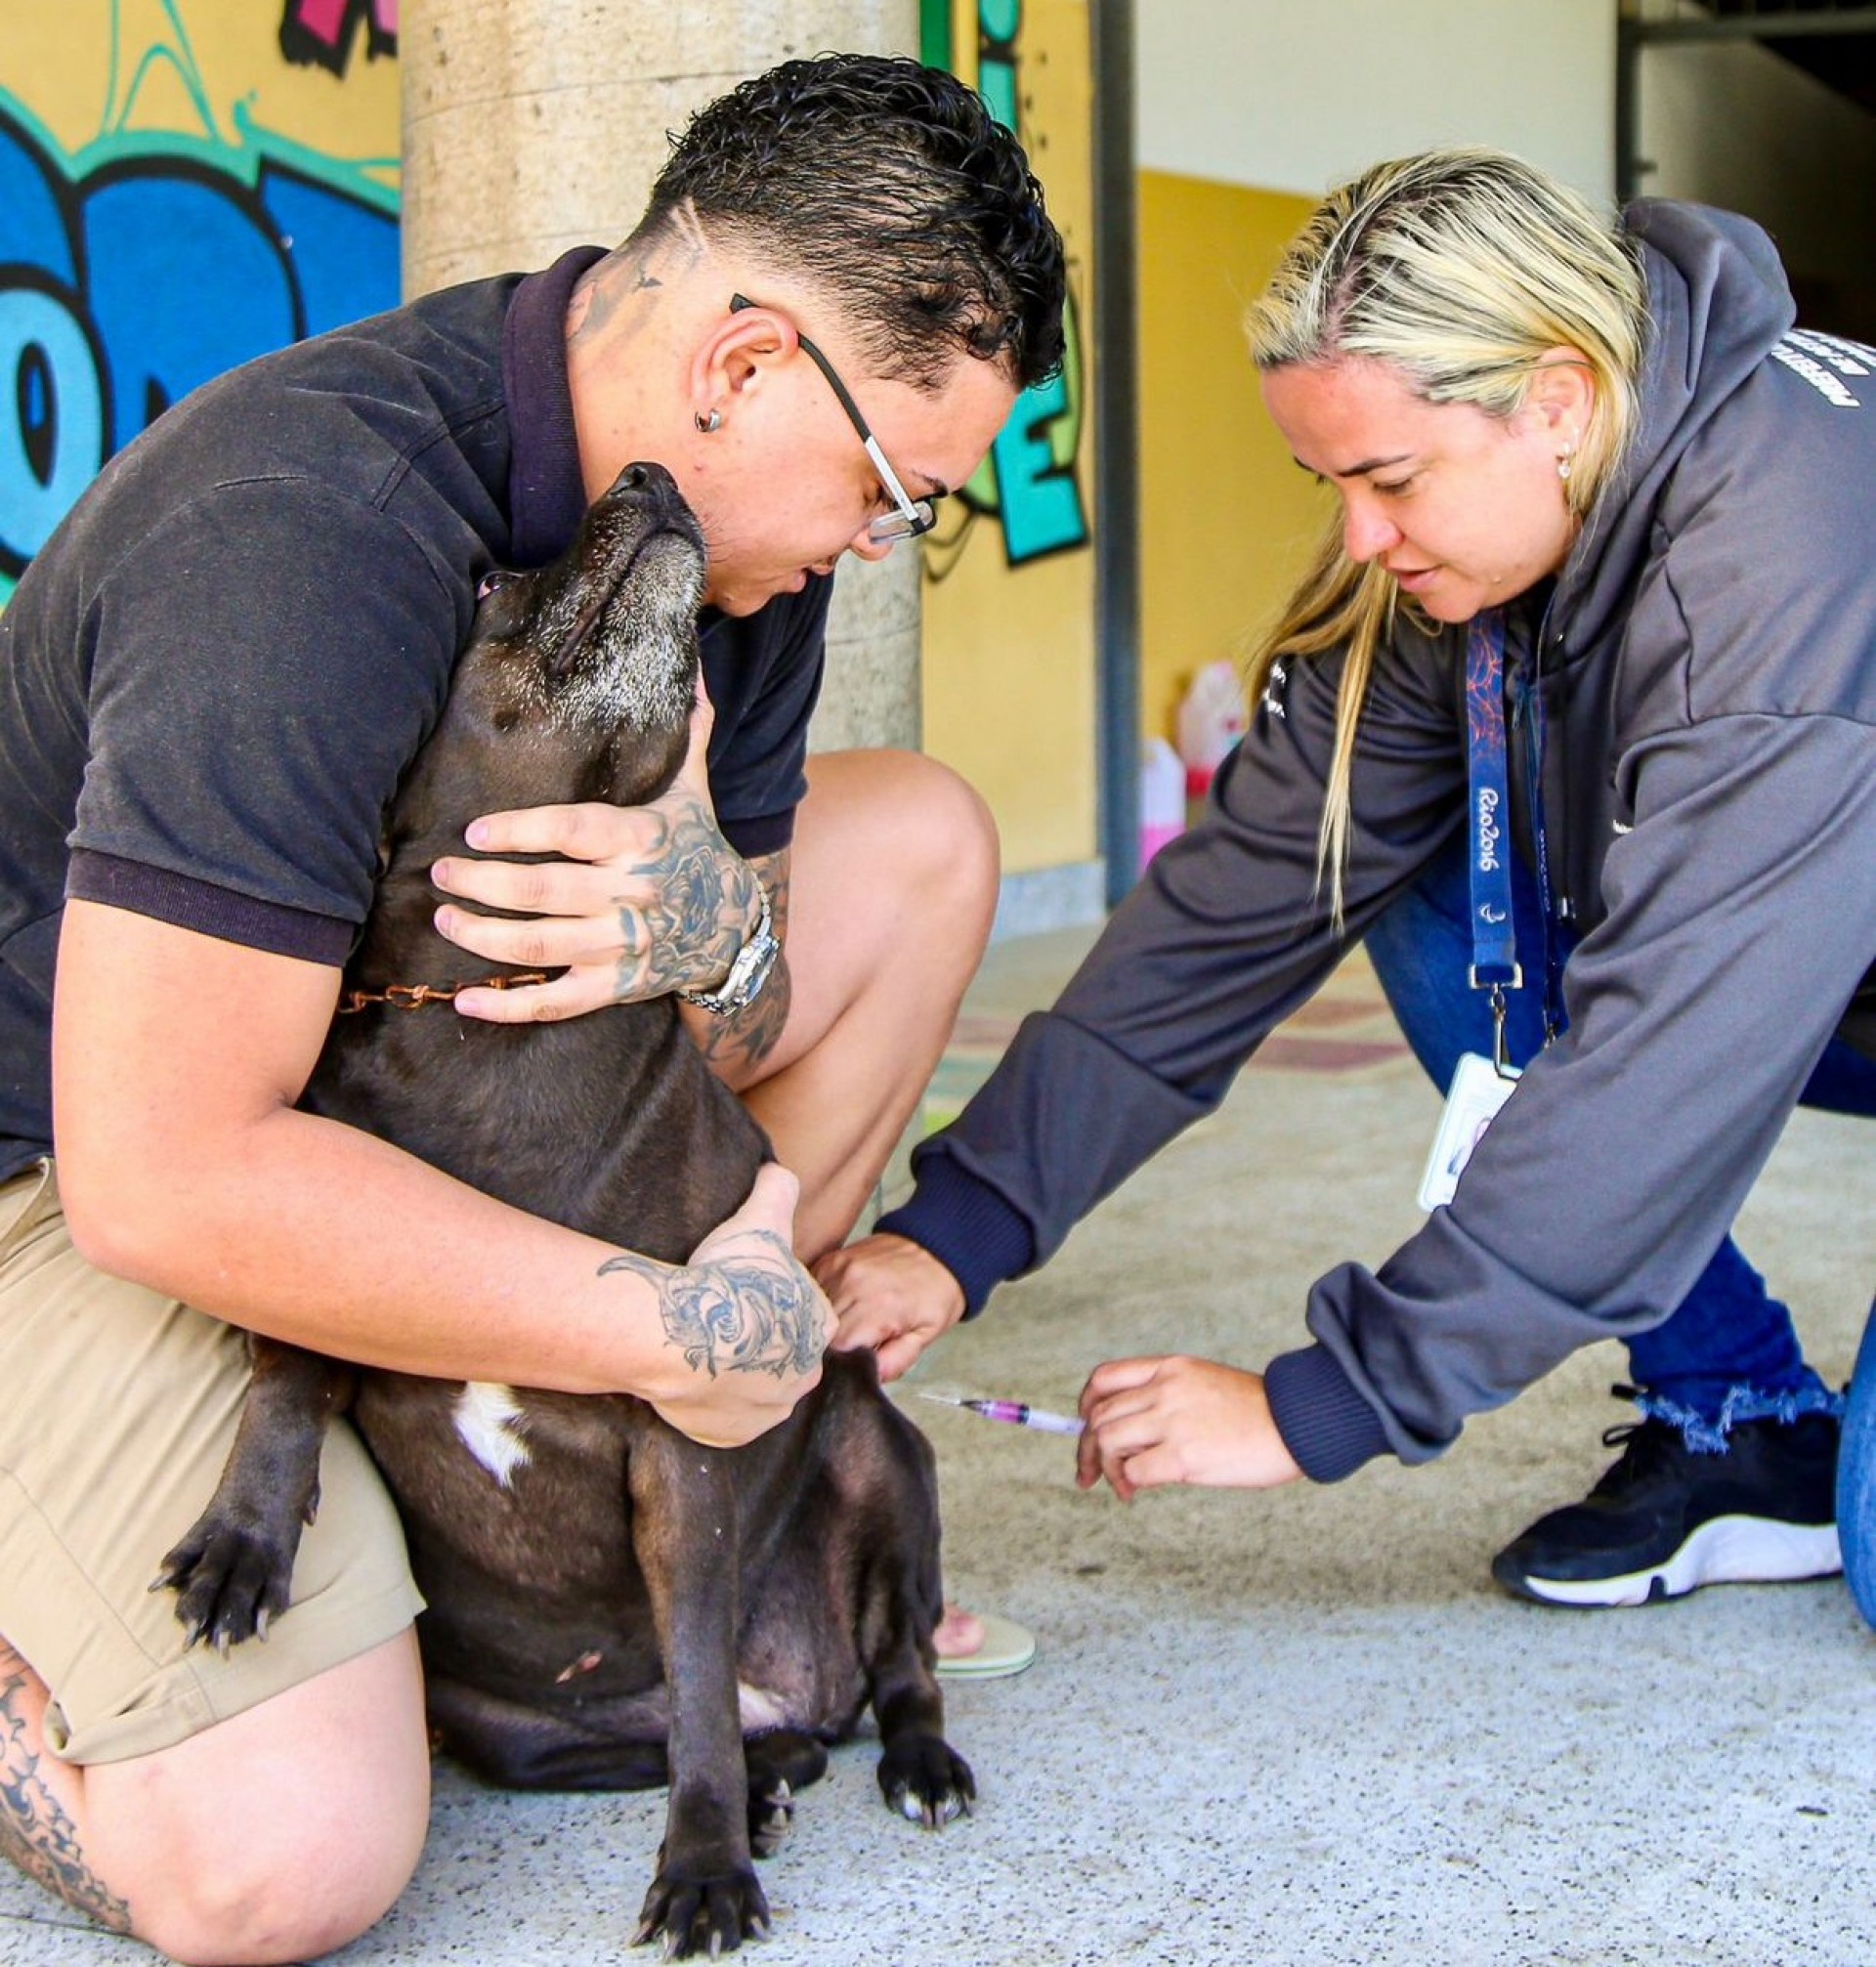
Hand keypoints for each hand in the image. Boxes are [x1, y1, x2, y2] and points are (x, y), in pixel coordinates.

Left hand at [430, 684, 761, 1021]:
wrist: (737, 929)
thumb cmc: (698, 850)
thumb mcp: (695, 792)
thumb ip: (686, 732)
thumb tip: (690, 666)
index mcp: (643, 839)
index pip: (573, 830)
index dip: (520, 831)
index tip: (474, 831)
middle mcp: (633, 894)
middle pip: (545, 891)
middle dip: (483, 884)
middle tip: (441, 873)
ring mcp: (625, 945)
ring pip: (542, 946)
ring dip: (484, 936)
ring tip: (445, 919)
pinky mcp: (618, 986)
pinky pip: (556, 1003)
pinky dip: (509, 1007)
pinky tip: (466, 999)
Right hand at [617, 1164, 828, 1447]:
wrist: (682, 1335)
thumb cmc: (727, 1279)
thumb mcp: (759, 1219)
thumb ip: (778, 1190)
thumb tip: (777, 1171)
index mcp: (818, 1329)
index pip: (805, 1312)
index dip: (773, 1297)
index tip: (744, 1289)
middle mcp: (802, 1377)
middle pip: (781, 1355)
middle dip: (757, 1340)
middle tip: (722, 1318)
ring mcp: (765, 1412)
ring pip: (753, 1390)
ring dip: (733, 1372)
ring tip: (702, 1345)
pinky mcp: (730, 1435)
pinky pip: (721, 1416)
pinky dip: (706, 1400)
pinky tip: (690, 1373)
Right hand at [814, 1233, 964, 1381]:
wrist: (939, 1248)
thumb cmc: (936, 1293)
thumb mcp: (926, 1334)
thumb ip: (896, 1361)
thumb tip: (867, 1377)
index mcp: (878, 1308)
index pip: (837, 1349)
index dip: (840, 1363)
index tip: (850, 1364)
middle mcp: (853, 1285)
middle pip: (821, 1330)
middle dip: (831, 1346)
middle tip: (850, 1348)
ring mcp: (840, 1269)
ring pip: (812, 1310)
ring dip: (822, 1324)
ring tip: (844, 1326)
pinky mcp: (832, 1259)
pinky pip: (812, 1288)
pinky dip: (819, 1303)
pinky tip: (836, 1307)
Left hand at [1074, 1355, 1303, 1500]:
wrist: (1298, 1423)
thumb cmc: (1257, 1413)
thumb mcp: (1205, 1385)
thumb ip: (1168, 1399)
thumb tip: (1131, 1435)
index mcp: (1170, 1369)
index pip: (1104, 1378)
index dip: (1086, 1406)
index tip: (1086, 1430)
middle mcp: (1165, 1389)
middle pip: (1099, 1415)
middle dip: (1086, 1449)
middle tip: (1090, 1474)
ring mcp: (1173, 1420)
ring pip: (1106, 1441)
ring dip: (1104, 1468)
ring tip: (1121, 1486)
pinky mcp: (1183, 1455)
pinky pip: (1132, 1470)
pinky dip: (1126, 1483)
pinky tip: (1136, 1492)